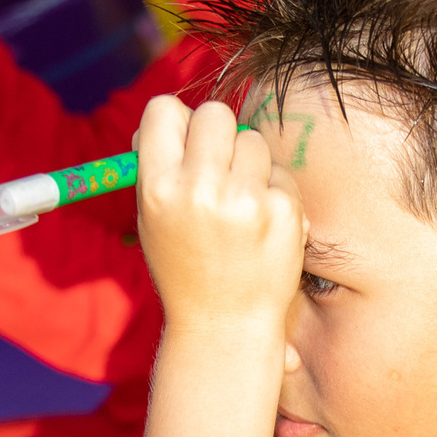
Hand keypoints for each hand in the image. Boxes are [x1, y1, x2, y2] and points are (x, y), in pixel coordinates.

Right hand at [135, 96, 304, 335]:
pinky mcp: (282, 211)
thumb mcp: (154, 220)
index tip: (185, 143)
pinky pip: (281, 174)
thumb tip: (174, 117)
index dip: (177, 122)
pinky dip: (275, 194)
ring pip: (253, 141)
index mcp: (157, 188)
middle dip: (219, 135)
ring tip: (241, 206)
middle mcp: (198, 189)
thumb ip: (160, 168)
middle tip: (220, 168)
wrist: (225, 326)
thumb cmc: (185, 268)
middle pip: (215, 113)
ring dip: (251, 165)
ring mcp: (244, 200)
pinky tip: (264, 227)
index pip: (163, 110)